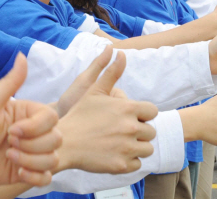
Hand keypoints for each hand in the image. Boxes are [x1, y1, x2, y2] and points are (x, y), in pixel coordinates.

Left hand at [0, 53, 60, 186]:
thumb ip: (11, 81)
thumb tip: (22, 54)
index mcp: (27, 114)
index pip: (52, 118)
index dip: (36, 128)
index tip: (12, 131)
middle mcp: (32, 133)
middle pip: (57, 139)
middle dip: (33, 146)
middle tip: (7, 145)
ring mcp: (30, 153)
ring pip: (53, 159)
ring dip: (30, 161)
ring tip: (8, 158)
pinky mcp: (25, 172)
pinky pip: (47, 178)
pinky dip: (35, 178)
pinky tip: (17, 172)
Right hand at [56, 51, 157, 173]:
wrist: (64, 143)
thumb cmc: (79, 114)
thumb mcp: (94, 90)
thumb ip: (111, 72)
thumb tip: (121, 52)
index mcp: (128, 109)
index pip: (152, 111)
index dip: (142, 114)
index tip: (130, 116)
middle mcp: (131, 128)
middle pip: (150, 131)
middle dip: (139, 131)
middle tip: (122, 131)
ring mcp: (127, 148)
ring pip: (146, 149)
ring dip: (137, 146)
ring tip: (120, 143)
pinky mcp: (123, 165)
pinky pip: (137, 164)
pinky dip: (129, 160)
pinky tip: (115, 154)